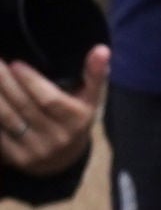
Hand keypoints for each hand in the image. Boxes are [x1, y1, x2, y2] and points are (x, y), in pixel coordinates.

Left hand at [0, 45, 100, 179]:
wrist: (64, 160)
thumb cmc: (76, 120)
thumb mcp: (91, 99)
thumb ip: (95, 74)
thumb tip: (101, 49)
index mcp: (78, 120)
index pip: (50, 99)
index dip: (31, 82)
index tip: (16, 63)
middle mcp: (58, 137)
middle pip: (25, 106)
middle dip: (6, 83)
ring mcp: (37, 150)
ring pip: (9, 119)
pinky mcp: (19, 159)